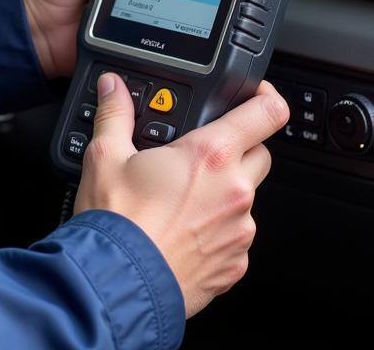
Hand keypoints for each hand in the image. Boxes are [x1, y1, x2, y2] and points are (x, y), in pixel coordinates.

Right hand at [75, 73, 289, 318]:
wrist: (119, 285)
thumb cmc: (118, 223)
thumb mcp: (105, 156)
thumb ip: (115, 114)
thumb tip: (114, 88)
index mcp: (210, 155)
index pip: (267, 113)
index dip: (266, 97)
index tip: (256, 95)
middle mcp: (235, 191)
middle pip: (261, 153)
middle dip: (238, 146)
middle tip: (201, 151)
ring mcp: (239, 231)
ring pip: (246, 197)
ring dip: (224, 191)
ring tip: (181, 198)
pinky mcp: (235, 265)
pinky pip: (236, 236)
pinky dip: (217, 229)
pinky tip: (183, 229)